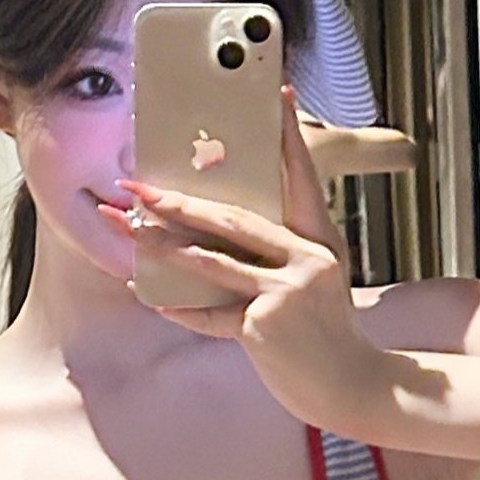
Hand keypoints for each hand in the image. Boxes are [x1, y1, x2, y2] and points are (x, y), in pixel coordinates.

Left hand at [121, 88, 394, 427]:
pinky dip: (181, 310)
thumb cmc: (324, 335)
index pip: (302, 176)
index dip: (289, 134)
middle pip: (233, 218)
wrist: (351, 387)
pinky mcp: (267, 325)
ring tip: (128, 231)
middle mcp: (308, 258)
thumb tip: (215, 236)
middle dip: (178, 200)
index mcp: (321, 240)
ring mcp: (287, 291)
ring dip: (163, 246)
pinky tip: (152, 299)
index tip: (278, 91)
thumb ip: (278, 257)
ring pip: (211, 261)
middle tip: (137, 185)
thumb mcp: (315, 284)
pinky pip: (212, 315)